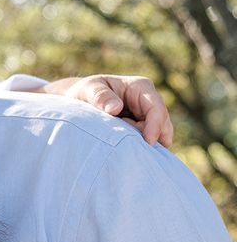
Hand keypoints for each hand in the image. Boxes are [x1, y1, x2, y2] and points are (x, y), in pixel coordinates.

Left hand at [44, 74, 173, 147]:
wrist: (78, 101)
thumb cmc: (85, 92)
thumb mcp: (89, 89)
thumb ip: (100, 96)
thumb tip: (115, 108)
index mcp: (140, 88)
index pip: (156, 107)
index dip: (155, 125)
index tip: (148, 142)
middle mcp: (148, 102)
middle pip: (163, 124)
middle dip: (152, 138)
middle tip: (130, 147)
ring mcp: (146, 117)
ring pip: (159, 136)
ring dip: (145, 145)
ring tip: (122, 146)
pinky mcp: (141, 130)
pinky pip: (149, 143)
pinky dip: (142, 150)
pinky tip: (127, 153)